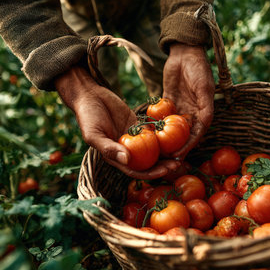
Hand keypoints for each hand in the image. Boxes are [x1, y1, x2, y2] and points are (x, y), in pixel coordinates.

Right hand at [55, 65, 179, 178]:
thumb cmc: (87, 117)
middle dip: (163, 165)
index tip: (165, 172)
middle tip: (178, 164)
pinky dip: (164, 134)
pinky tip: (177, 133)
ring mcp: (133, 138)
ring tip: (181, 151)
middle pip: (148, 162)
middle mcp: (127, 150)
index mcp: (116, 157)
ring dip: (166, 152)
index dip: (151, 174)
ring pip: (153, 149)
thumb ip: (109, 148)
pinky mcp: (138, 125)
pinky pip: (153, 131)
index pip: (136, 171)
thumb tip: (127, 160)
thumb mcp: (94, 134)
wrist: (89, 95)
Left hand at [163, 43, 214, 157]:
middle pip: (184, 135)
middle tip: (165, 158)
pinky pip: (161, 115)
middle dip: (176, 147)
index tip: (179, 156)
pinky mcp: (168, 101)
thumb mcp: (204, 88)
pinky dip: (156, 124)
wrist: (185, 52)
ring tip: (155, 150)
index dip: (189, 146)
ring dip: (165, 139)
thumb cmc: (198, 69)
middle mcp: (191, 112)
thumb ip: (206, 106)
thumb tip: (206, 124)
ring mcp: (179, 107)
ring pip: (172, 128)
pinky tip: (147, 133)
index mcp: (203, 112)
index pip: (196, 134)